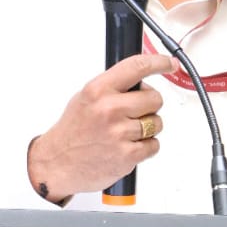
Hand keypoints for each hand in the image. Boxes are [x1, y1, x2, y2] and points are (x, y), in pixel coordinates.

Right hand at [27, 53, 177, 202]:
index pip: (137, 67)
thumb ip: (113, 87)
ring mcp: (119, 133)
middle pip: (155, 98)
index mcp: (98, 90)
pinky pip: (154, 145)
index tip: (169, 63)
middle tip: (134, 113)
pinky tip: (128, 146)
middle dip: (149, 105)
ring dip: (148, 128)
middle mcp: (109, 109)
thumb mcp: (86, 98)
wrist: (57, 163)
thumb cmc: (72, 132)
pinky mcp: (128, 155)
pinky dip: (146, 147)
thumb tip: (141, 81)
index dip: (159, 62)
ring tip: (126, 133)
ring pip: (157, 122)